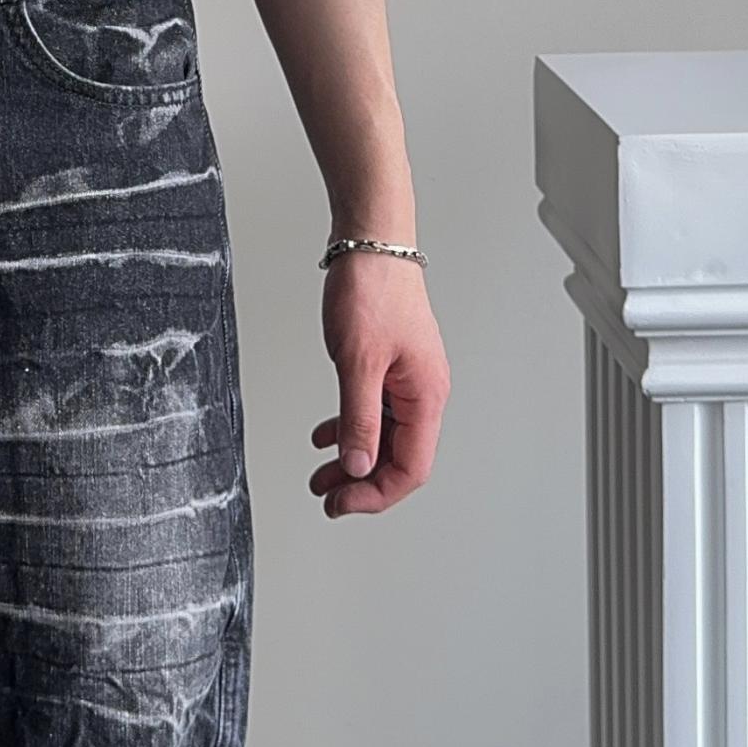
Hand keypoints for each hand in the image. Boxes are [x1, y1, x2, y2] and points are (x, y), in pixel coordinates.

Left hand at [308, 251, 449, 516]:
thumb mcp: (357, 362)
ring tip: (321, 476)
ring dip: (353, 459)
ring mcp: (407, 379)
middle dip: (362, 482)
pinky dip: (350, 428)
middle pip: (399, 457)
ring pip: (384, 436)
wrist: (370, 243)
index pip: (410, 467)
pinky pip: (375, 411)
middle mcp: (422, 391)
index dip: (376, 493)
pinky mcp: (389, 366)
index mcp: (425, 395)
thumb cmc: (372, 290)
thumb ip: (359, 418)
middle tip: (327, 498)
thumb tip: (358, 466)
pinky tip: (325, 435)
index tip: (341, 503)